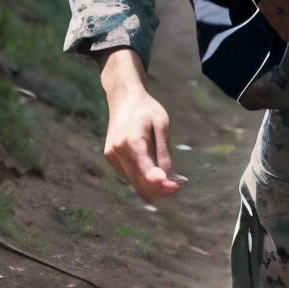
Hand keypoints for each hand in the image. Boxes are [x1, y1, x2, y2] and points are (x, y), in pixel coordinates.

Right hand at [99, 48, 181, 200]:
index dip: (162, 184)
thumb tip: (167, 174)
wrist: (123, 98)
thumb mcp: (161, 124)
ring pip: (133, 182)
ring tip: (171, 182)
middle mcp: (118, 151)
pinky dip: (142, 180)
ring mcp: (112, 155)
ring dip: (152, 187)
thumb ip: (163, 150)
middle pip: (139, 182)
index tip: (177, 187)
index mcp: (131, 141)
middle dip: (160, 189)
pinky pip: (128, 176)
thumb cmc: (146, 108)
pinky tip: (156, 176)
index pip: (146, 171)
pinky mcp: (111, 157)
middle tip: (177, 186)